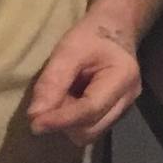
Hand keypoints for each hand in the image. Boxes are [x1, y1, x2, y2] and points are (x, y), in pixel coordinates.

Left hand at [25, 16, 139, 145]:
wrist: (115, 29)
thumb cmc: (92, 35)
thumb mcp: (69, 49)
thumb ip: (52, 82)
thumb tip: (34, 116)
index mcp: (123, 77)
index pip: (90, 109)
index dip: (61, 120)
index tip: (34, 124)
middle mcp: (128, 98)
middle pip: (91, 129)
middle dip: (64, 122)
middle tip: (50, 100)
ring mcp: (124, 108)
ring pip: (90, 133)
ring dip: (69, 124)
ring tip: (63, 98)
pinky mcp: (116, 113)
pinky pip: (91, 129)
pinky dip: (75, 122)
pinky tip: (71, 102)